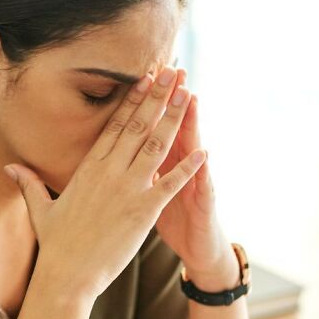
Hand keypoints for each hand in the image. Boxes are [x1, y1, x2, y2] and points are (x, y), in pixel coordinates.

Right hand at [3, 69, 206, 300]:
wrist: (66, 276)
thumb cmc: (55, 245)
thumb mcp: (40, 208)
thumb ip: (29, 183)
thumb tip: (9, 167)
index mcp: (88, 168)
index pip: (114, 125)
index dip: (132, 99)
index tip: (145, 77)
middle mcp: (109, 172)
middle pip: (138, 125)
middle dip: (157, 96)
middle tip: (173, 71)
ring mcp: (127, 190)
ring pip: (156, 145)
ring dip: (174, 118)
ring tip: (187, 93)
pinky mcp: (143, 212)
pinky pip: (170, 184)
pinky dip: (188, 167)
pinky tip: (204, 150)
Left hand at [151, 68, 235, 282]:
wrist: (200, 249)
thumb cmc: (171, 220)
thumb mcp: (147, 195)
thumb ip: (136, 171)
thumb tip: (115, 153)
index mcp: (158, 164)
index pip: (150, 128)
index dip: (144, 104)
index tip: (138, 76)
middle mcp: (179, 167)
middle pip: (171, 128)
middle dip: (169, 100)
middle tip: (168, 69)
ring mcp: (194, 182)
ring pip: (191, 148)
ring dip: (190, 124)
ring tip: (189, 97)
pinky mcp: (203, 204)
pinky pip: (201, 187)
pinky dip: (200, 172)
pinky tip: (203, 153)